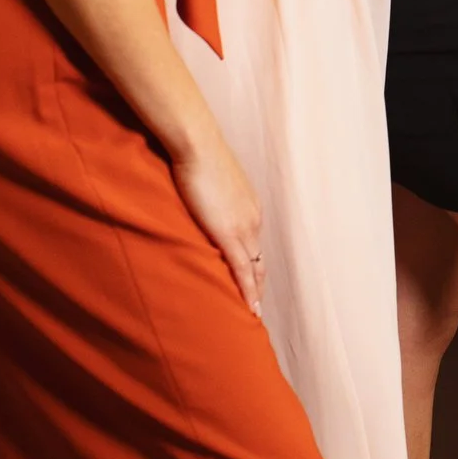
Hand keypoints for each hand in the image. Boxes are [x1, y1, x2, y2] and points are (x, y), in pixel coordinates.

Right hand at [171, 133, 265, 313]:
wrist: (197, 144)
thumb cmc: (197, 155)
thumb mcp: (209, 180)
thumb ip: (209, 196)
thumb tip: (197, 201)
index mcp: (249, 206)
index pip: (255, 244)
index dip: (255, 265)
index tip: (253, 281)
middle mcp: (253, 219)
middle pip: (260, 260)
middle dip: (258, 284)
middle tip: (254, 306)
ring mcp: (244, 227)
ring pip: (255, 269)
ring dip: (254, 293)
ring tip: (252, 314)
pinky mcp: (229, 234)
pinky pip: (242, 270)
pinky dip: (247, 291)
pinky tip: (249, 308)